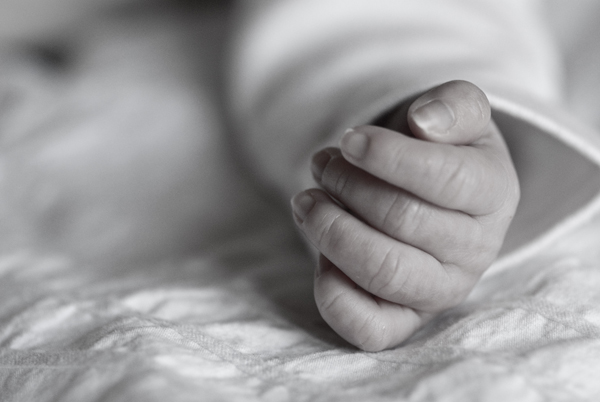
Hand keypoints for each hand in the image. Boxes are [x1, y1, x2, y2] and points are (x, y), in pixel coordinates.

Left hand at [291, 80, 519, 350]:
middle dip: (349, 186)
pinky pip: (369, 329)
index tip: (350, 140)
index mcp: (495, 194)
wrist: (433, 198)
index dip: (387, 157)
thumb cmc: (440, 153)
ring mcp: (440, 292)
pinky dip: (333, 294)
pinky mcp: (404, 320)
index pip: (446, 179)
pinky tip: (320, 255)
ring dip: (332, 231)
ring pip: (384, 274)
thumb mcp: (458, 116)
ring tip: (308, 201)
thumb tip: (425, 122)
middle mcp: (475, 251)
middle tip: (324, 165)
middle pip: (403, 221)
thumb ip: (454, 106)